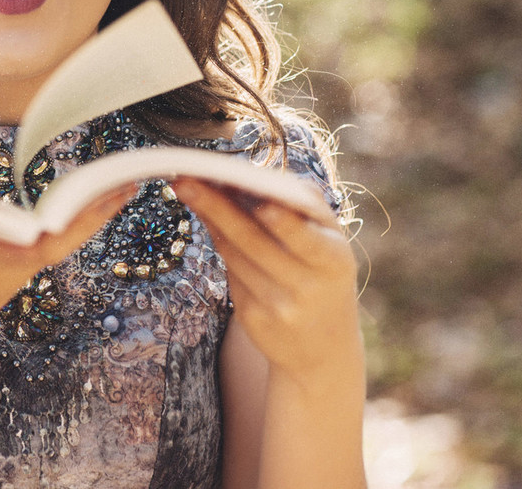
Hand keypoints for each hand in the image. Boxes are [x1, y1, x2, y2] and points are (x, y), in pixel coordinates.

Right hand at [0, 183, 137, 346]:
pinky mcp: (27, 258)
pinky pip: (63, 236)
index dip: (35, 240)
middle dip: (87, 216)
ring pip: (67, 237)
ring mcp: (24, 262)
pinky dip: (86, 216)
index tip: (51, 229)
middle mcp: (12, 262)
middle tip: (121, 188)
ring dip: (97, 212)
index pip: (14, 251)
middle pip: (57, 240)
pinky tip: (107, 198)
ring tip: (127, 184)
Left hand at [171, 178, 361, 386]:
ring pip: (234, 254)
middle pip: (254, 242)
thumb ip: (301, 206)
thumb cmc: (323, 273)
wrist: (323, 346)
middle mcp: (307, 287)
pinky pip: (229, 271)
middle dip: (218, 208)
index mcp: (335, 261)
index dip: (286, 224)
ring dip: (209, 218)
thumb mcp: (330, 242)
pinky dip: (218, 241)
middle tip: (186, 181)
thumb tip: (254, 175)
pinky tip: (208, 218)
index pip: (308, 241)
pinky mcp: (252, 318)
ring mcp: (278, 307)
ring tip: (188, 188)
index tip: (263, 204)